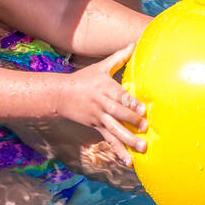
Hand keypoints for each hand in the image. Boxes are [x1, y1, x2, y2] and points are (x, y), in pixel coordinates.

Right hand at [60, 43, 147, 165]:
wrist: (60, 95)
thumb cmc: (84, 79)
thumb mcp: (100, 67)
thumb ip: (119, 58)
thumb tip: (134, 43)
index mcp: (105, 88)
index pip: (120, 96)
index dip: (131, 103)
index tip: (142, 109)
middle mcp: (102, 104)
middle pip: (118, 114)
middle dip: (131, 121)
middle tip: (144, 128)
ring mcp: (98, 117)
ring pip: (114, 130)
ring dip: (128, 140)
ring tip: (142, 148)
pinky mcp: (95, 127)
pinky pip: (109, 140)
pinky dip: (118, 151)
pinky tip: (128, 161)